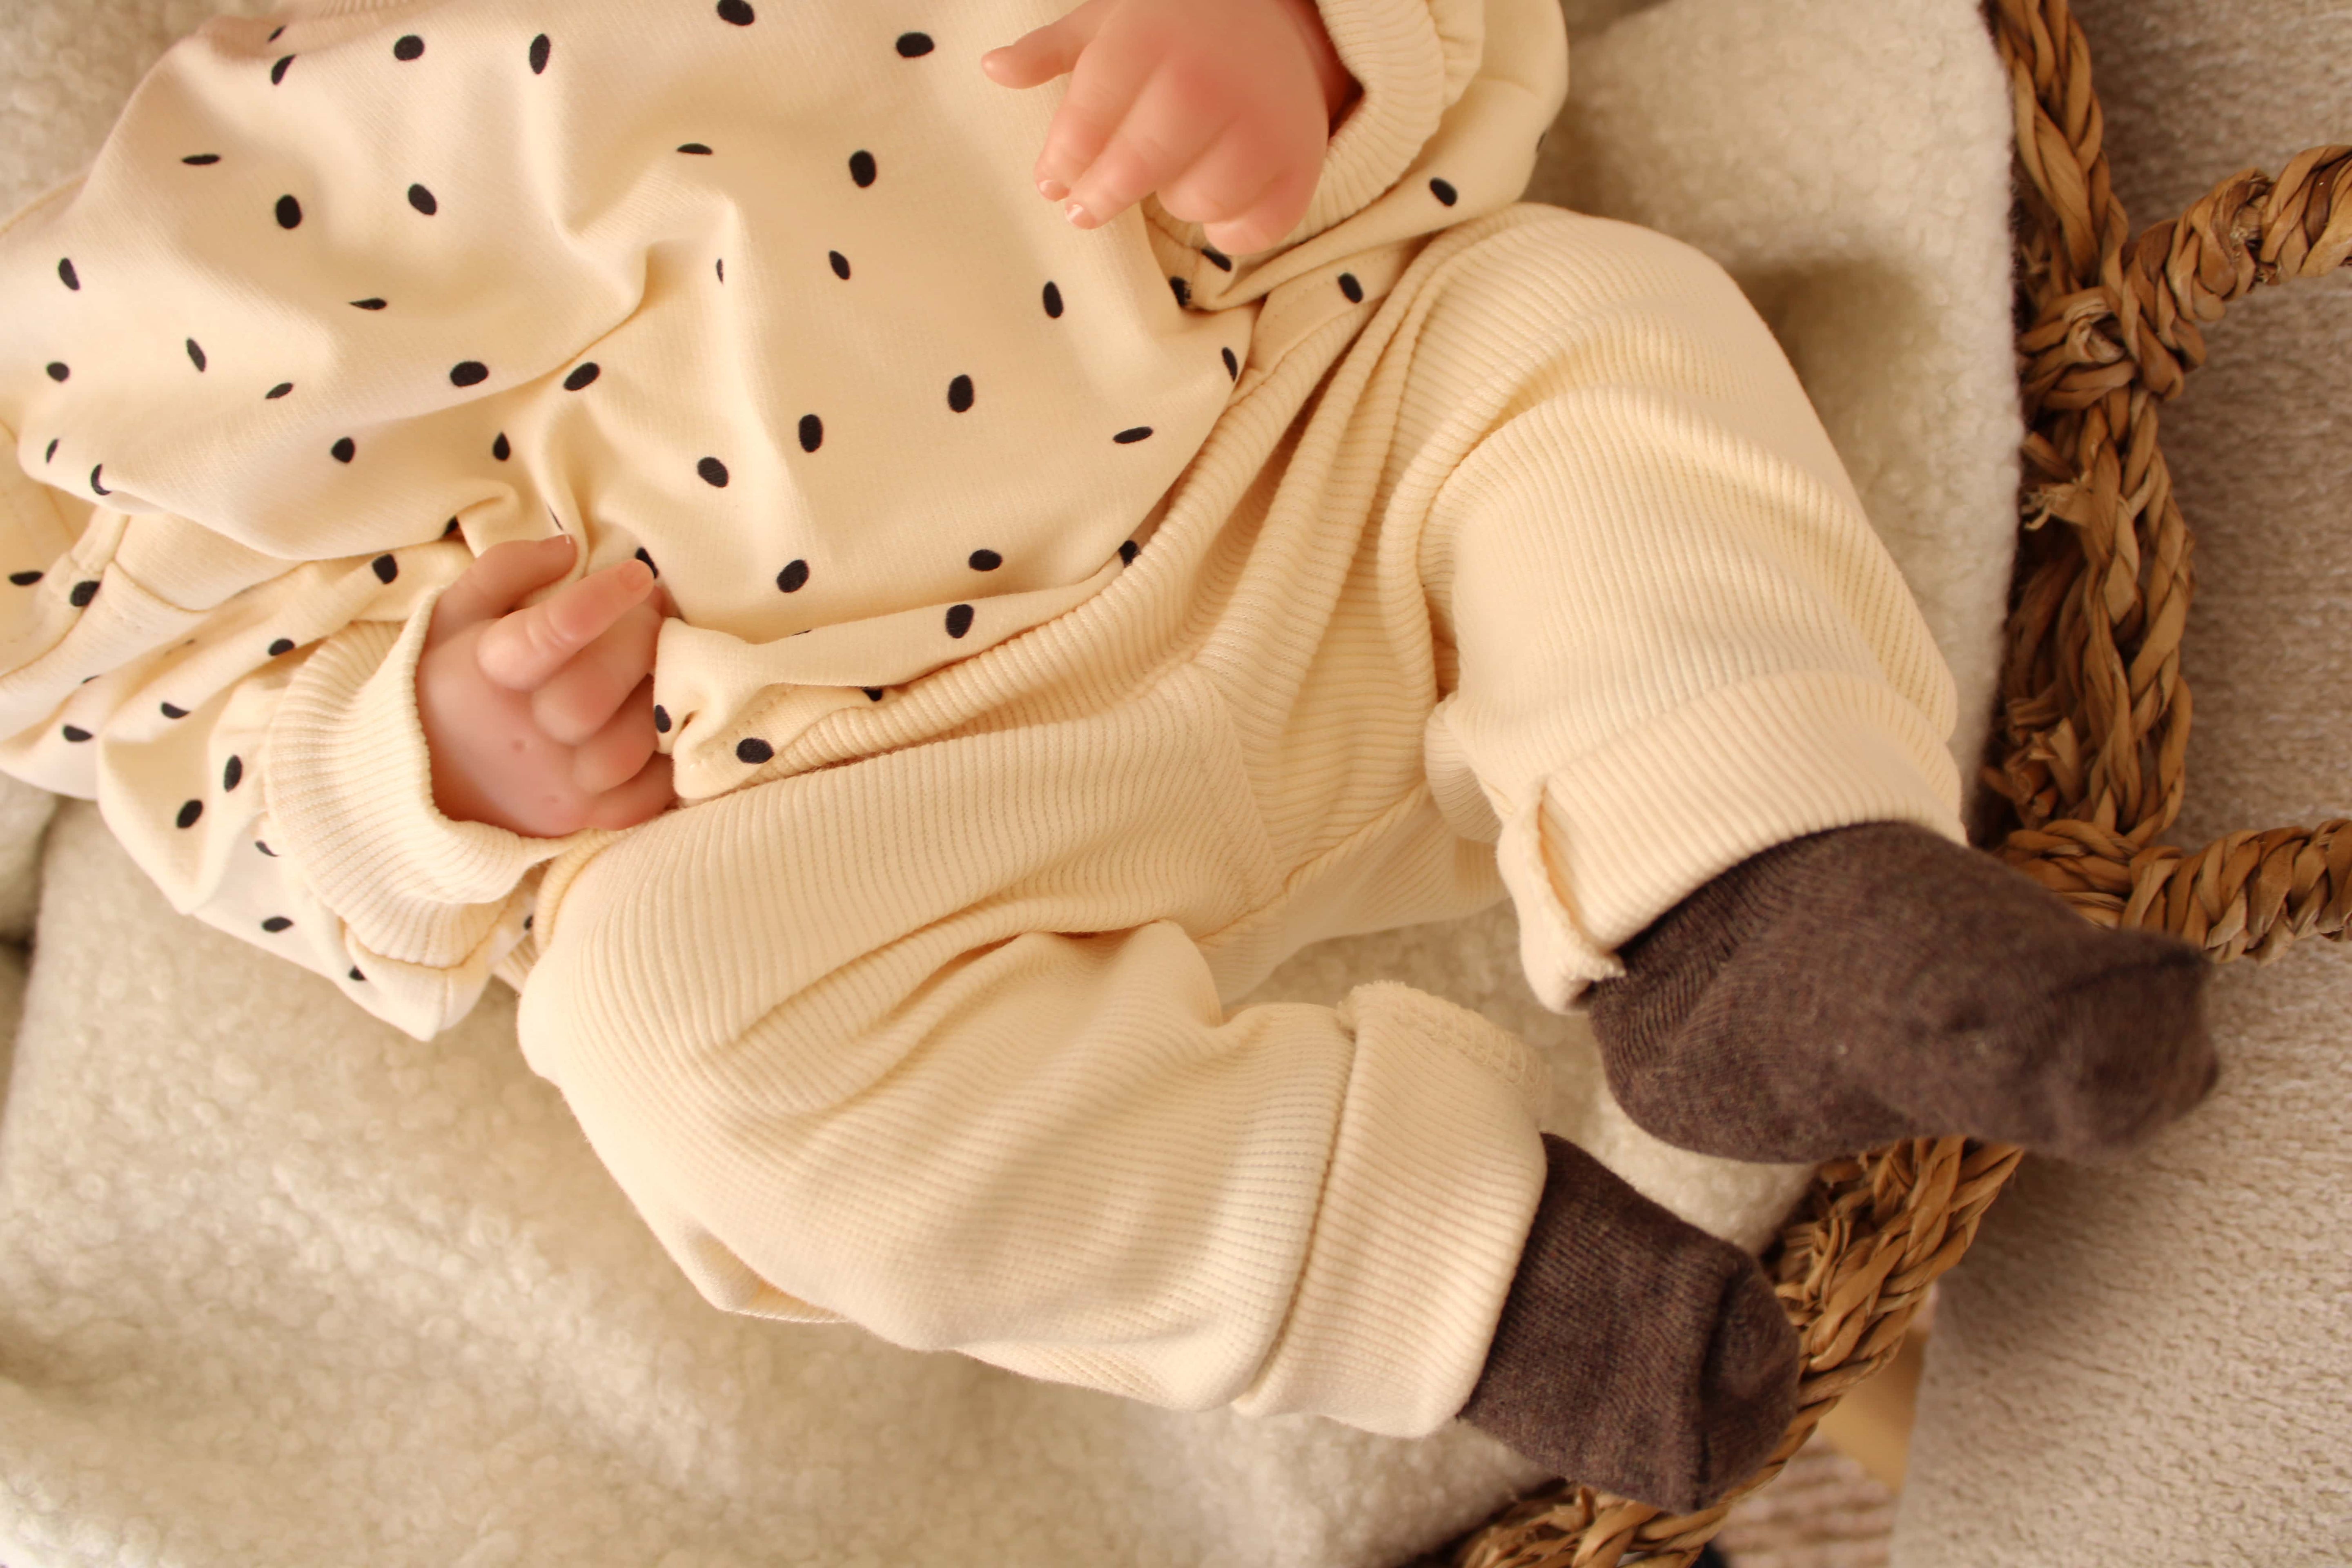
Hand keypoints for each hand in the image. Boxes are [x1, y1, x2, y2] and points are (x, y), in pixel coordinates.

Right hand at [417, 535, 678, 836]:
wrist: (415, 781)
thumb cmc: (445, 683)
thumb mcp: (453, 614)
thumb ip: (505, 570)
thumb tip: (568, 547)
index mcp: (486, 672)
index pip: (549, 635)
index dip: (600, 601)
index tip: (638, 574)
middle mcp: (522, 734)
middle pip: (595, 690)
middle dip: (640, 641)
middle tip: (654, 612)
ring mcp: (557, 782)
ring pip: (631, 742)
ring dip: (662, 693)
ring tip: (664, 659)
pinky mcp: (585, 817)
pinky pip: (648, 794)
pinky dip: (672, 756)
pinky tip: (668, 716)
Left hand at [983, 0, 1355, 256]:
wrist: (1279, 21)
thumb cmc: (1175, 29)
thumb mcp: (1109, 23)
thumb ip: (1050, 51)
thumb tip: (993, 69)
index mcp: (1148, 40)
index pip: (1086, 123)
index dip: (1063, 163)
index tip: (1053, 182)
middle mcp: (1205, 80)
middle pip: (1137, 169)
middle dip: (1100, 196)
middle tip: (1084, 208)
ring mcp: (1260, 124)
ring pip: (1194, 202)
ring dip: (1174, 200)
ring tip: (1171, 175)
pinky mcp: (1299, 165)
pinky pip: (1250, 229)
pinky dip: (1230, 227)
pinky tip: (1219, 198)